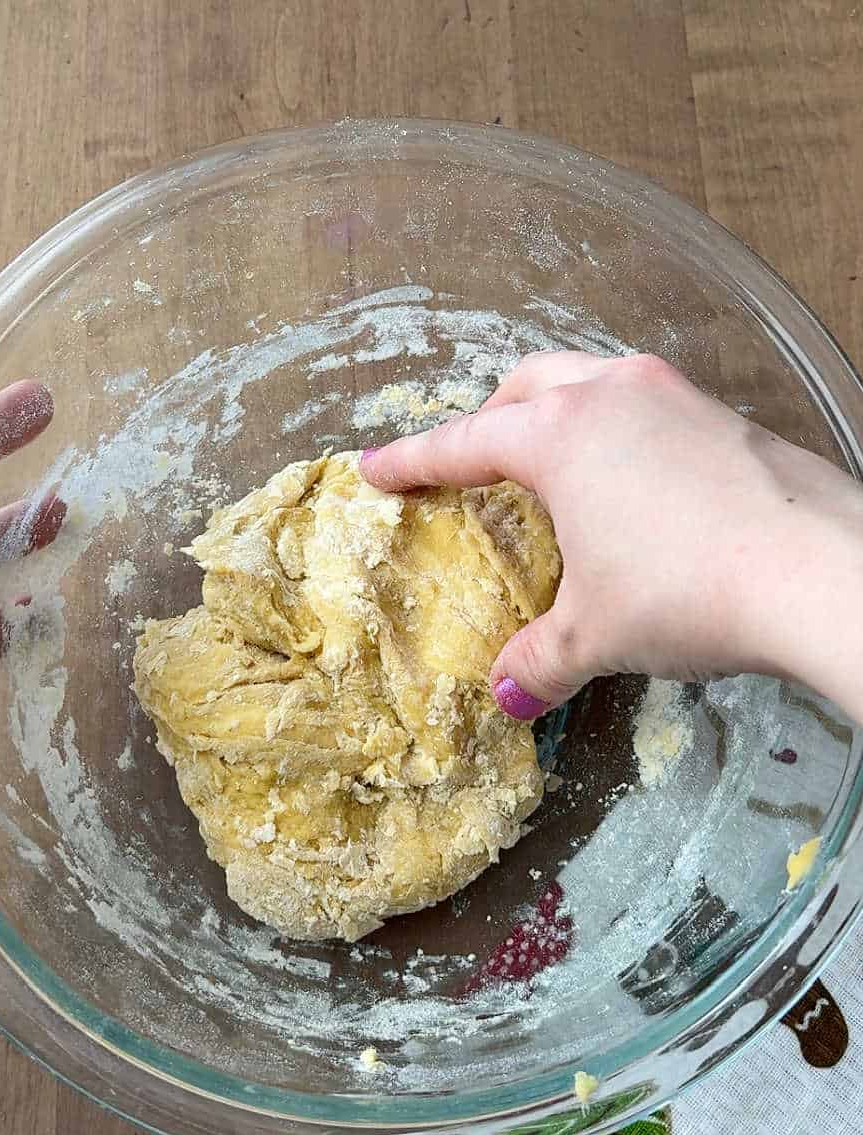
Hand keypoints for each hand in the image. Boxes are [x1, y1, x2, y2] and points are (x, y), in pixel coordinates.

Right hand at [360, 351, 862, 721]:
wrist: (823, 573)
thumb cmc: (686, 591)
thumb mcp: (597, 633)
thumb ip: (540, 660)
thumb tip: (508, 695)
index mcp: (562, 435)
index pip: (464, 444)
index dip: (413, 460)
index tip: (374, 467)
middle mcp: (615, 395)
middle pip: (529, 384)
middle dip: (491, 417)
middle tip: (474, 462)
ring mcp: (678, 396)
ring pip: (595, 381)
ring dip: (561, 413)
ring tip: (558, 467)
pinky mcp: (729, 416)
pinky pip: (650, 406)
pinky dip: (621, 431)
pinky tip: (637, 484)